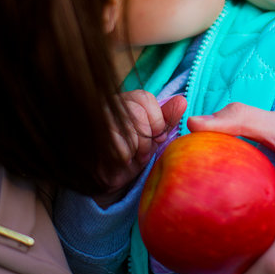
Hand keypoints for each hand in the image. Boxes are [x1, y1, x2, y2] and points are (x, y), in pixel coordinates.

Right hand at [95, 91, 185, 206]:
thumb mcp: (154, 134)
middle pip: (137, 114)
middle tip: (144, 151)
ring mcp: (96, 120)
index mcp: (125, 99)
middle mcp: (108, 105)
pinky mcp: (92, 140)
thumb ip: (167, 118)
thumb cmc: (134, 151)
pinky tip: (122, 161)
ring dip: (136, 148)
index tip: (158, 136)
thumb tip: (182, 100)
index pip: (144, 98)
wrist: (109, 175)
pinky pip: (117, 146)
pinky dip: (125, 157)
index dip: (156, 120)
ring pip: (128, 129)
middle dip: (147, 137)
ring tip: (134, 156)